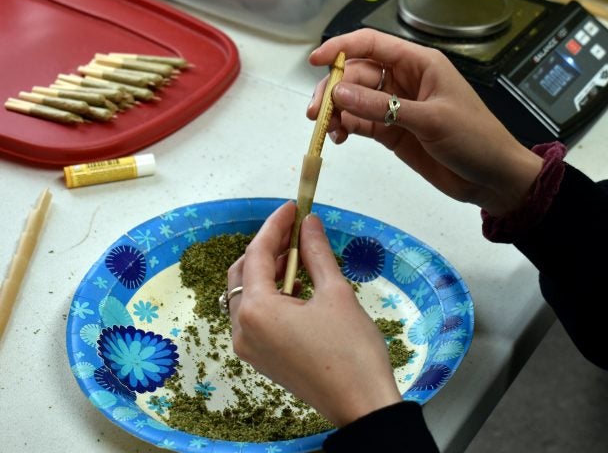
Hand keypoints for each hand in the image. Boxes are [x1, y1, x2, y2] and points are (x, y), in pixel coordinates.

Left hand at [227, 201, 401, 425]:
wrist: (360, 404)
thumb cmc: (351, 352)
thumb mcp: (335, 293)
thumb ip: (316, 253)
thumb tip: (308, 224)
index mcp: (257, 311)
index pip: (257, 254)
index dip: (275, 226)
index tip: (292, 208)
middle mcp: (243, 330)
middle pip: (243, 274)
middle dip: (267, 248)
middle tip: (295, 230)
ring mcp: (249, 347)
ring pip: (247, 295)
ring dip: (269, 271)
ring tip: (301, 256)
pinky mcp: (261, 357)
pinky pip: (256, 316)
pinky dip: (271, 295)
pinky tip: (298, 286)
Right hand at [307, 28, 542, 216]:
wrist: (493, 177)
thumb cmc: (475, 138)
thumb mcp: (430, 119)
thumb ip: (384, 107)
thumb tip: (340, 94)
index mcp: (419, 63)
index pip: (372, 44)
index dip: (341, 48)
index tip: (316, 61)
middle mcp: (404, 80)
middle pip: (357, 74)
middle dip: (334, 90)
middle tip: (318, 113)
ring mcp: (397, 107)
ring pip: (355, 100)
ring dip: (338, 111)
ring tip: (329, 130)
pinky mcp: (394, 132)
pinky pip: (362, 123)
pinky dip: (347, 128)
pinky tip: (340, 137)